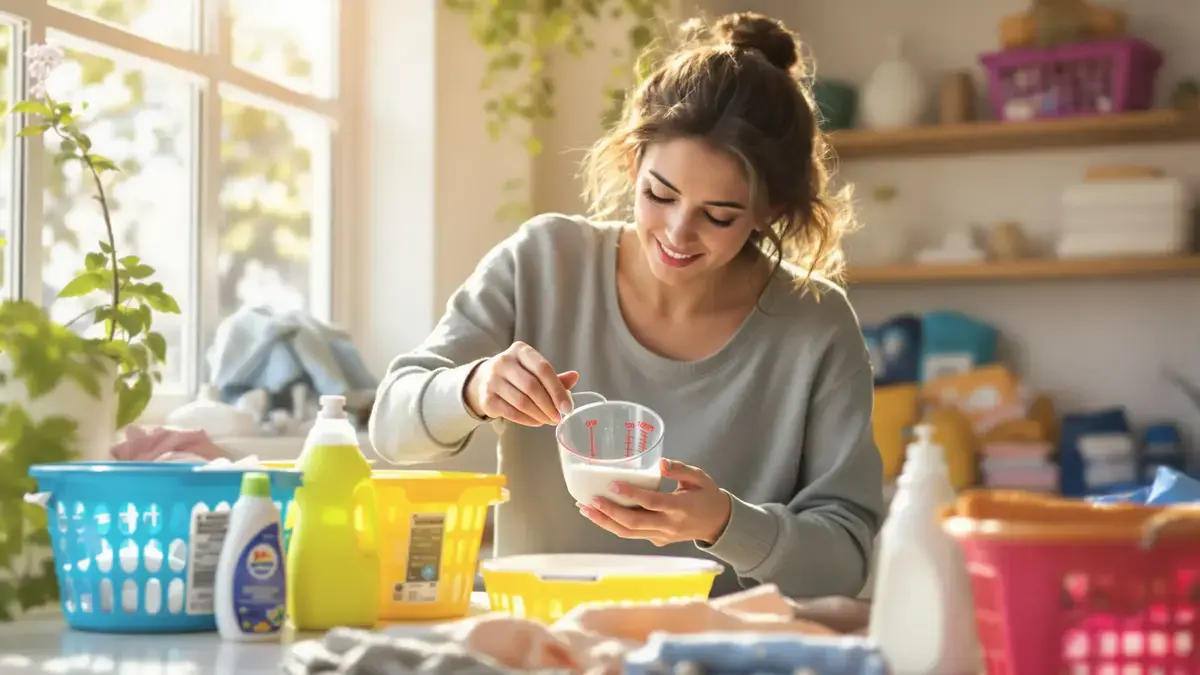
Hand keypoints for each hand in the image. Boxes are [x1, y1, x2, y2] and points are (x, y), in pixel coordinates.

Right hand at [465, 341, 579, 425]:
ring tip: (549, 420)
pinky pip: (511, 412)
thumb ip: (554, 377)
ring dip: (539, 415)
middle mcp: (504, 362)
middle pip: (532, 387)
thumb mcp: (534, 370)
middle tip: (558, 417)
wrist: (483, 380)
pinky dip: (527, 420)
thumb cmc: (517, 375)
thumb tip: (575, 377)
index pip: (543, 369)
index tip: (567, 407)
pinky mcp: (486, 398)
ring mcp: (492, 380)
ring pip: (522, 401)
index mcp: (521, 351)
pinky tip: (536, 421)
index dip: (557, 390)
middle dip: (549, 405)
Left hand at [579, 459, 732, 546]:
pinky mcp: (658, 540)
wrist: (719, 523)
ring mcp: (662, 535)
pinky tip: (600, 515)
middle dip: (609, 512)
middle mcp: (669, 525)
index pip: (652, 502)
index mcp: (681, 507)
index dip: (632, 495)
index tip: (613, 485)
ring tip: (586, 510)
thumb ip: (680, 469)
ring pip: (629, 533)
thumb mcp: (700, 477)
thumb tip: (660, 463)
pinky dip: (614, 526)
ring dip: (605, 522)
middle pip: (634, 523)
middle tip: (589, 500)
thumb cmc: (708, 495)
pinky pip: (633, 535)